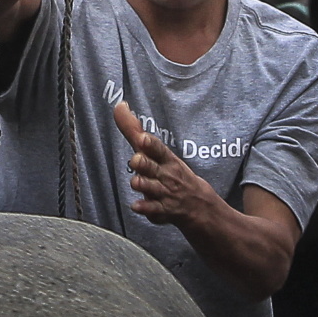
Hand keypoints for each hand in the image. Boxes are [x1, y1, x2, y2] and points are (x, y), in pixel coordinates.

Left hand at [113, 101, 211, 226]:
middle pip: (151, 167)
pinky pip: (152, 209)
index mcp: (166, 159)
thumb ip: (135, 131)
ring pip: (150, 187)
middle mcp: (165, 174)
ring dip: (142, 184)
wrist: (198, 204)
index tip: (143, 138)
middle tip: (136, 160)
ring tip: (136, 182)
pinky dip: (145, 208)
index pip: (158, 149)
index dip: (150, 144)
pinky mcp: (161, 210)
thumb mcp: (158, 151)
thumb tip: (119, 107)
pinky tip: (136, 205)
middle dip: (143, 163)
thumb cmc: (173, 172)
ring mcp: (164, 192)